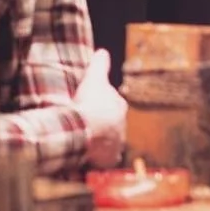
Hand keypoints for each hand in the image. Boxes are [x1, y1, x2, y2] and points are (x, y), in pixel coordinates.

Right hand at [74, 48, 127, 168]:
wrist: (87, 129)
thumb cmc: (90, 103)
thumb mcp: (94, 78)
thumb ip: (100, 65)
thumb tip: (102, 51)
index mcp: (119, 106)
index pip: (113, 104)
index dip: (102, 104)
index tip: (92, 105)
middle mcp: (122, 126)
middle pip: (112, 124)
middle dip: (103, 123)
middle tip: (87, 123)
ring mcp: (117, 143)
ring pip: (110, 141)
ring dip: (102, 141)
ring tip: (87, 140)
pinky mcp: (110, 158)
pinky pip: (106, 158)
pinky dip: (100, 157)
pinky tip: (91, 156)